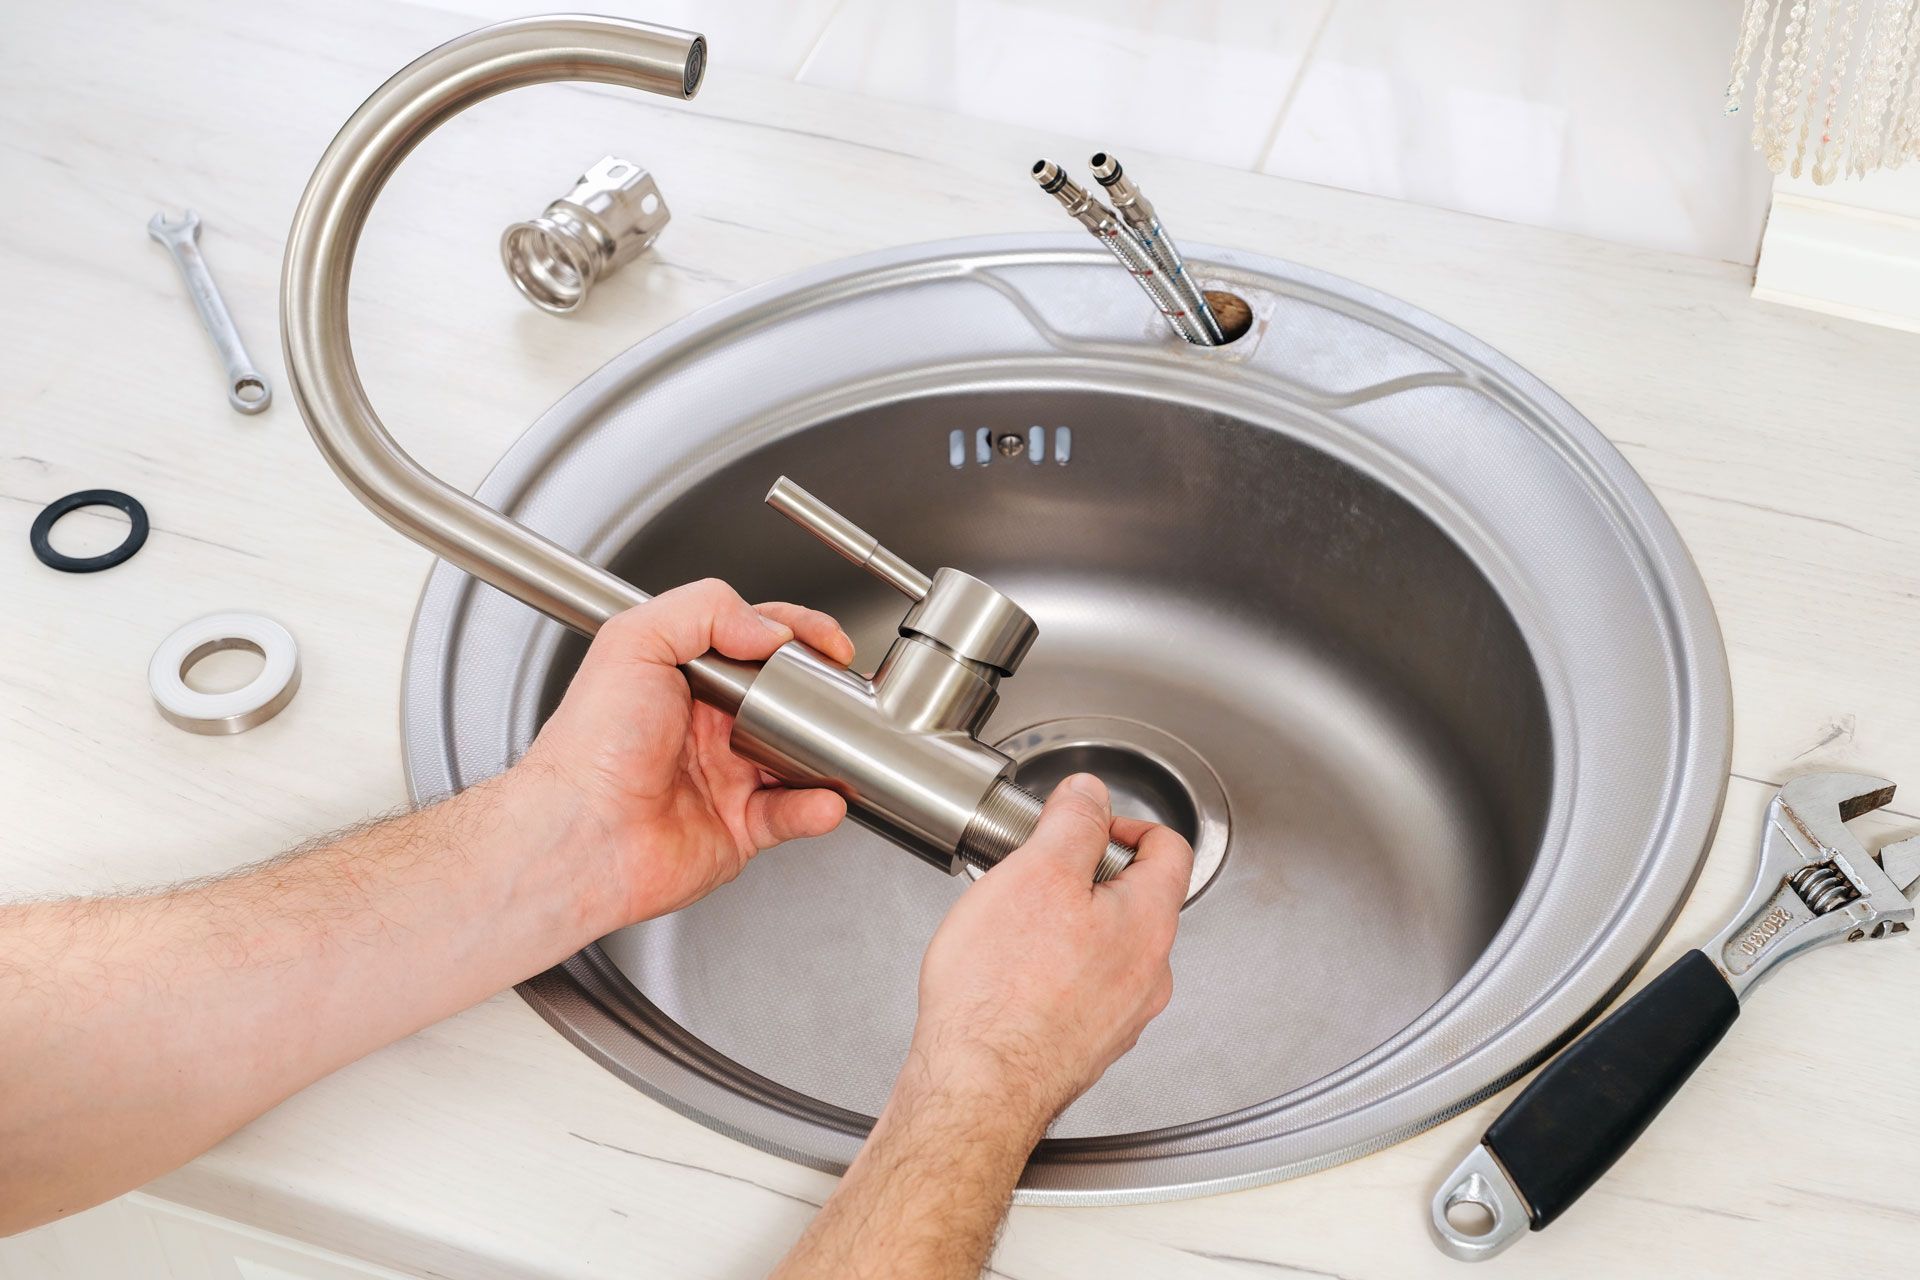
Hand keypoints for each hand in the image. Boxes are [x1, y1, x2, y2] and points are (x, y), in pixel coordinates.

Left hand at [517, 579, 854, 925]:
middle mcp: (708, 726)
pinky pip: (791, 815)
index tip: (830, 643)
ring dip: (828, 754)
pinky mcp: (738, 829)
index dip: (798, 636)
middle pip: (788, 699)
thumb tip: (770, 628)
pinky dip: (815, 809)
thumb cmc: (590, 746)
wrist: (580, 833)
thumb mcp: (634, 640)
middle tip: (840, 695)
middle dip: (822, 695)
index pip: (757, 641)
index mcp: (686, 678)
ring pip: (800, 759)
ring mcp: (726, 778)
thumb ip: (705, 610)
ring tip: (843, 749)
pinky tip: (823, 800)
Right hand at [906, 774, 1192, 1133]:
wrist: (977, 1088)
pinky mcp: (1086, 1047)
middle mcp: (1148, 975)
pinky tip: (1009, 976)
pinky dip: (1053, 972)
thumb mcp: (1037, 873)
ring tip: (1014, 928)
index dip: (1128, 822)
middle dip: (1086, 876)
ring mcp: (1120, 1017)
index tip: (1088, 823)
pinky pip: (1081, 991)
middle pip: (1136, 899)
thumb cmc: (1003, 993)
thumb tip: (1090, 793)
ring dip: (1068, 926)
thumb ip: (1074, 823)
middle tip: (1036, 873)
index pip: (1170, 849)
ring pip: (1106, 948)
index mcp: (1149, 924)